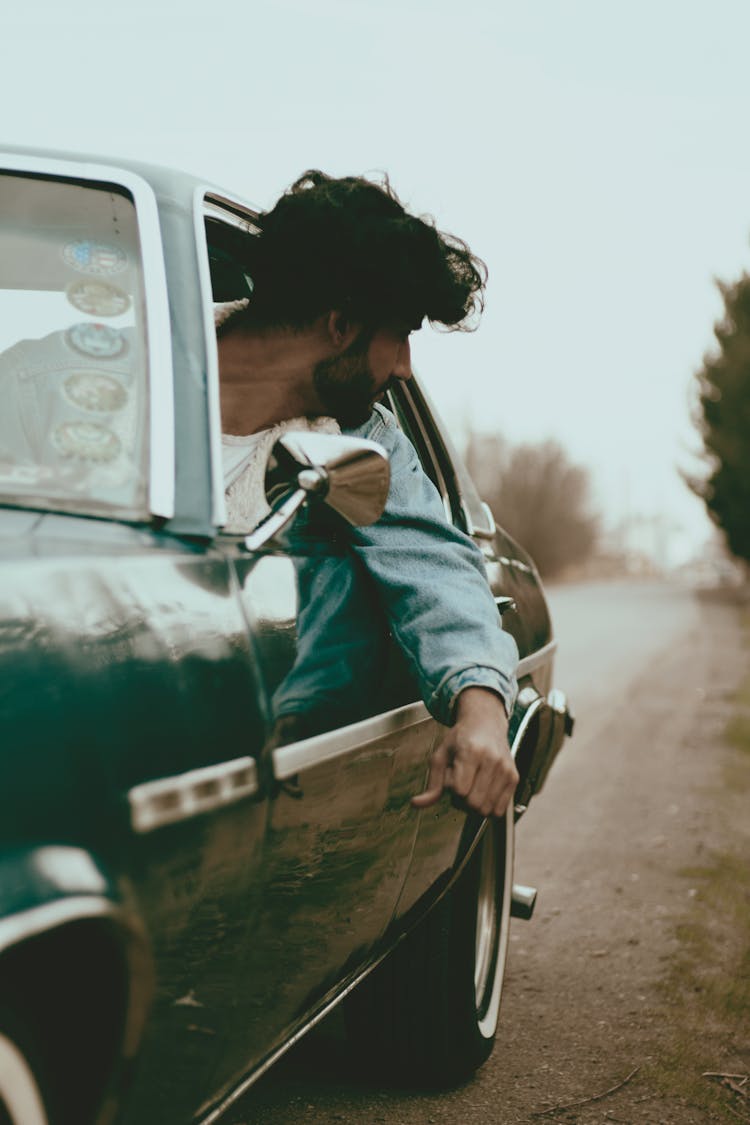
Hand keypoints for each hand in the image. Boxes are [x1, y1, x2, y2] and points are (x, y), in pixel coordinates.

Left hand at [411, 687, 517, 817]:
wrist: (486, 724)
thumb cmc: (461, 739)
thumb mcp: (440, 756)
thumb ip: (432, 783)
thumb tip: (417, 803)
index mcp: (471, 752)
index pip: (459, 791)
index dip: (451, 789)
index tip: (451, 776)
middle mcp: (492, 760)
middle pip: (473, 804)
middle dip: (462, 800)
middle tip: (461, 784)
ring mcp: (505, 770)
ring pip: (487, 810)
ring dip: (475, 804)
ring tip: (472, 785)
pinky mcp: (514, 777)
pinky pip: (499, 810)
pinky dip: (488, 806)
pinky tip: (484, 790)